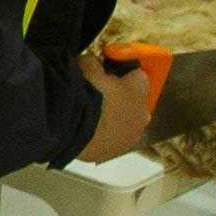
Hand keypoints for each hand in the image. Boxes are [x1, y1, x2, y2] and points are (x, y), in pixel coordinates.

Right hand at [86, 46, 166, 163]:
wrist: (73, 124)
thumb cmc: (85, 90)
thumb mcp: (87, 65)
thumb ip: (94, 64)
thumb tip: (93, 65)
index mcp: (141, 86)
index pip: (136, 75)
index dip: (119, 73)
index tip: (105, 73)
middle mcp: (143, 112)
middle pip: (133, 101)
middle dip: (119, 98)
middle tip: (96, 95)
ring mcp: (131, 135)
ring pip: (123, 123)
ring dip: (111, 119)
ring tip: (88, 116)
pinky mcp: (116, 151)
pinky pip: (111, 138)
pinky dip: (102, 134)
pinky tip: (86, 130)